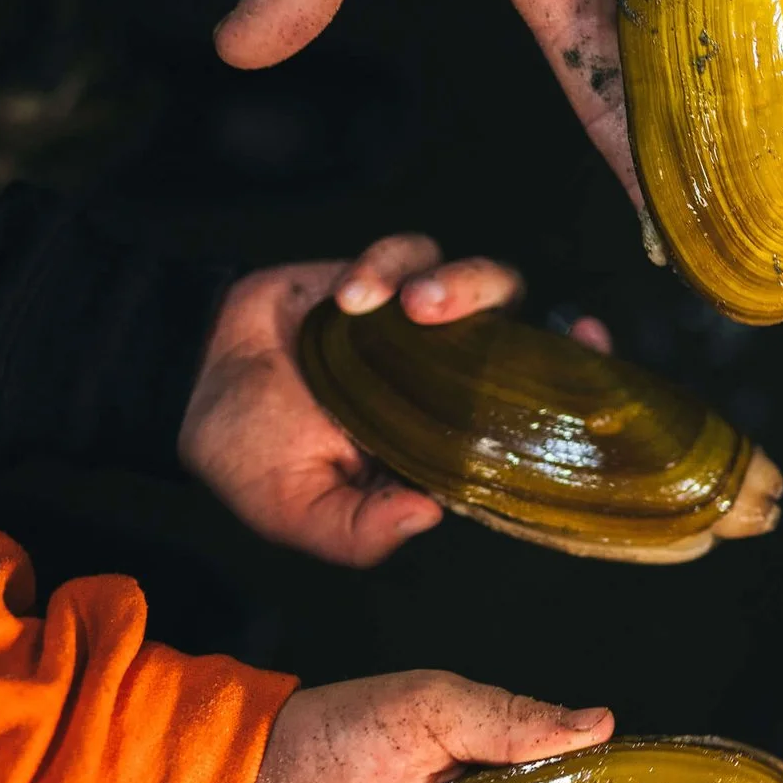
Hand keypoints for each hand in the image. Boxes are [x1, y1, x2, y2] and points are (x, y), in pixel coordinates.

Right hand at [179, 232, 610, 566]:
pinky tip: (347, 298)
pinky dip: (385, 265)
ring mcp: (420, 323)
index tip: (596, 359)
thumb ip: (358, 532)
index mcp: (449, 437)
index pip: (532, 413)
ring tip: (411, 306)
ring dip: (457, 284)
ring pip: (481, 281)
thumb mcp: (299, 514)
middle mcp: (450, 375)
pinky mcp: (382, 274)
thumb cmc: (252, 457)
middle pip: (526, 333)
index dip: (574, 388)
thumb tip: (428, 516)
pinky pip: (408, 251)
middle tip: (470, 320)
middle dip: (534, 326)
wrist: (187, 384)